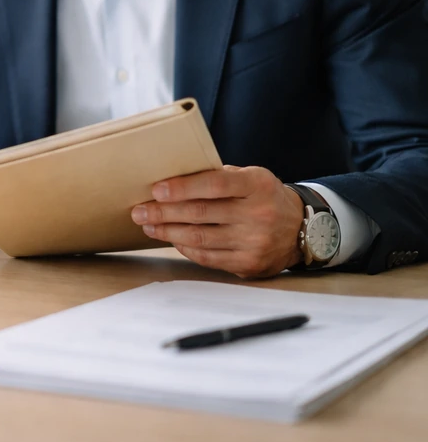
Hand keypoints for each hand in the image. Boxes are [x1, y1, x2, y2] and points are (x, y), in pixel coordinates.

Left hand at [129, 165, 304, 277]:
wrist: (302, 228)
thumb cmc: (263, 196)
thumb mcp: (250, 177)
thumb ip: (218, 177)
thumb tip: (173, 180)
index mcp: (257, 185)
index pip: (214, 184)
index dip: (182, 187)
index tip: (156, 190)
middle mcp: (258, 214)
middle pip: (201, 213)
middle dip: (164, 212)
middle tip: (139, 211)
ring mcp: (255, 242)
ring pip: (200, 238)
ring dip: (168, 232)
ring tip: (148, 225)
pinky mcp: (249, 264)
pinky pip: (208, 257)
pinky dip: (185, 247)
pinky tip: (171, 239)